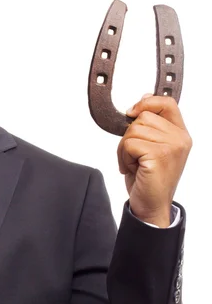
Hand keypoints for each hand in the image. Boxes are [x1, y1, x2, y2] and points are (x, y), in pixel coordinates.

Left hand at [118, 94, 191, 226]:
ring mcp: (171, 147)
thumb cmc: (149, 178)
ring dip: (124, 148)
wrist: (151, 205)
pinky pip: (128, 144)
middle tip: (134, 154)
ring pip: (133, 130)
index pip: (167, 103)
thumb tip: (144, 98)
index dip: (146, 103)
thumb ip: (151, 124)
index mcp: (180, 134)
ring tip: (134, 163)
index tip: (132, 112)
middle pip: (143, 116)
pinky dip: (123, 157)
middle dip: (129, 135)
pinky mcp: (159, 156)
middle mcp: (180, 139)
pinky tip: (133, 169)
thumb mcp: (151, 146)